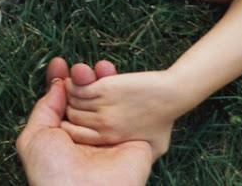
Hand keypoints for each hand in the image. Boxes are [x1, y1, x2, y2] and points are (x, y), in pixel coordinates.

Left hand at [16, 57, 152, 185]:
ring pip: (106, 101)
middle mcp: (86, 136)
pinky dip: (123, 90)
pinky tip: (114, 73)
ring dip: (100, 79)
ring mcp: (110, 137)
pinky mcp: (133, 141)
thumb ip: (44, 109)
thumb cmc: (52, 171)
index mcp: (62, 137)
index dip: (61, 81)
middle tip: (79, 66)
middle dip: (81, 78)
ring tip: (96, 66)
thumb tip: (57, 85)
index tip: (59, 62)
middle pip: (85, 99)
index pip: (63, 103)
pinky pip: (128, 111)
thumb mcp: (35, 137)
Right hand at [61, 67, 182, 157]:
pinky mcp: (104, 89)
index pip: (76, 135)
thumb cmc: (165, 119)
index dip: (70, 124)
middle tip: (71, 98)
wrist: (173, 94)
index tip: (72, 115)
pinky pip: (76, 88)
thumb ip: (136, 154)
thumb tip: (126, 160)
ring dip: (70, 93)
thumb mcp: (154, 147)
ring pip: (71, 100)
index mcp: (111, 140)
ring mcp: (103, 107)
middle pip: (71, 116)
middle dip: (68, 107)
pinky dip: (73, 83)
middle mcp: (104, 126)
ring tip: (74, 88)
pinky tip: (78, 80)